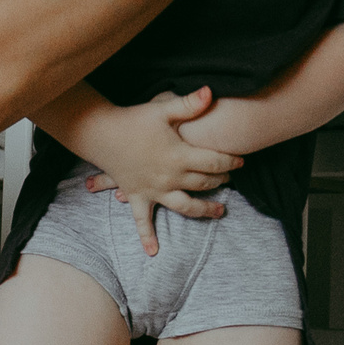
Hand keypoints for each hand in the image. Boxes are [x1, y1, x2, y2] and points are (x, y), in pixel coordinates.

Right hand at [77, 89, 239, 254]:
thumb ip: (189, 104)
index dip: (231, 161)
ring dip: (204, 210)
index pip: (214, 161)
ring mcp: (154, 190)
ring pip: (186, 206)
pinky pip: (142, 221)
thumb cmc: (133, 120)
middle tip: (231, 177)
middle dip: (221, 180)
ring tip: (220, 212)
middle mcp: (169, 177)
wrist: (101, 133)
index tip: (242, 160)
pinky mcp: (138, 196)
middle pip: (204, 182)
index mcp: (178, 156)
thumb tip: (212, 93)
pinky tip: (153, 251)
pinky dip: (147, 237)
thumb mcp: (162, 109)